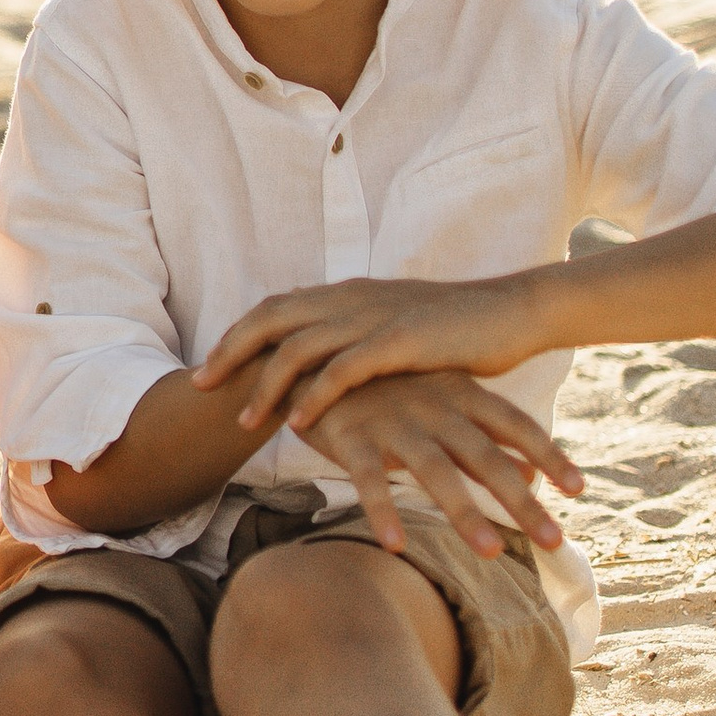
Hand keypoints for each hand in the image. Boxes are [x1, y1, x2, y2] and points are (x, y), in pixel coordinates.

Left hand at [195, 275, 550, 439]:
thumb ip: (359, 339)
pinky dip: (315, 395)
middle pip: (271, 319)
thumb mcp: (395, 328)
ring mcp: (374, 316)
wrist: (513, 311)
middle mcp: (352, 297)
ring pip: (300, 346)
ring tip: (246, 418)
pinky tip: (299, 422)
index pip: (276, 307)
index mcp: (348, 293)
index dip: (238, 333)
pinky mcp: (400, 341)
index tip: (210, 365)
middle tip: (201, 385)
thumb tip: (329, 363)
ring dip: (266, 383)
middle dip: (231, 352)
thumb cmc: (457, 329)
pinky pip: (344, 369)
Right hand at [299, 369, 581, 559]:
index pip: (516, 424)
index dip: (548, 456)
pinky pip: (368, 479)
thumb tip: (534, 476)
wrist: (312, 357)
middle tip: (555, 541)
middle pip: (485, 457)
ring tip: (492, 553)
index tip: (579, 490)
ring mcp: (392, 420)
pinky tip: (397, 547)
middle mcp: (433, 405)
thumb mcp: (444, 399)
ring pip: (434, 471)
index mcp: (460, 391)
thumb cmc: (390, 386)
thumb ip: (489, 437)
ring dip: (464, 513)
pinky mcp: (350, 436)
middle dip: (522, 501)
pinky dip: (383, 511)